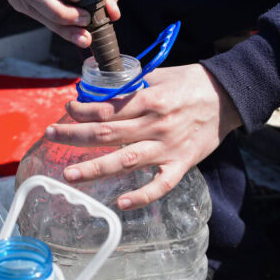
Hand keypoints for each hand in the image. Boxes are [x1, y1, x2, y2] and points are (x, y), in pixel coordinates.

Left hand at [45, 64, 242, 208]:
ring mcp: (167, 148)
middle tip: (50, 136)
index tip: (67, 110)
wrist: (229, 96)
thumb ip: (130, 88)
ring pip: (125, 161)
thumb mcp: (158, 76)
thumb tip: (97, 93)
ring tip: (69, 175)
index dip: (82, 111)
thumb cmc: (190, 83)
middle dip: (74, 136)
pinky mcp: (181, 165)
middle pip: (106, 135)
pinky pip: (160, 185)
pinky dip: (141, 196)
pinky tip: (121, 204)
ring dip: (94, 168)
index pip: (106, 109)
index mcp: (148, 100)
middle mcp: (154, 125)